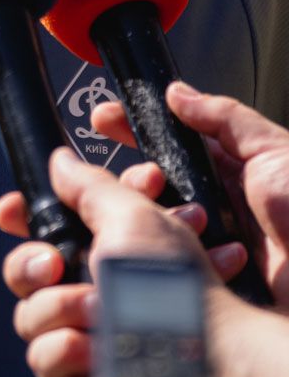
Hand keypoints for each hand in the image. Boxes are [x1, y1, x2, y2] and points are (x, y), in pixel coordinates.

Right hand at [0, 149, 240, 376]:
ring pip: (28, 311)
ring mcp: (80, 333)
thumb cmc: (173, 283)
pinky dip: (64, 348)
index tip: (9, 210)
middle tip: (54, 263)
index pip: (41, 228)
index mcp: (101, 249)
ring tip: (97, 309)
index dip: (18, 217)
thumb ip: (88, 185)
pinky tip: (93, 348)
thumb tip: (59, 160)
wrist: (198, 356)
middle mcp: (88, 288)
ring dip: (59, 306)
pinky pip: (41, 355)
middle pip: (22, 268)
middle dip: (30, 262)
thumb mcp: (133, 214)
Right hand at [91, 82, 288, 308]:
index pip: (173, 145)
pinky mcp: (208, 283)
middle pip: (154, 185)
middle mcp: (218, 209)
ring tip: (181, 217)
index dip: (136, 130)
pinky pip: (170, 262)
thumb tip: (177, 93)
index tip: (104, 119)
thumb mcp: (275, 151)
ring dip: (155, 214)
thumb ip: (225, 118)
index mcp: (233, 175)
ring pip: (154, 222)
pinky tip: (184, 247)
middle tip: (144, 176)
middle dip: (137, 175)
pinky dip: (171, 251)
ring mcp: (211, 247)